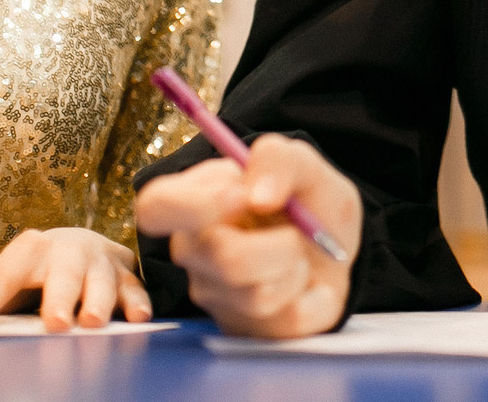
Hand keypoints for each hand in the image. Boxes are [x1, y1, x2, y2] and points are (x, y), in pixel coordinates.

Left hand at [0, 227, 148, 330]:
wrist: (81, 247)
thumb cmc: (25, 273)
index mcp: (24, 253)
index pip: (0, 276)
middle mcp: (63, 252)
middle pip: (61, 273)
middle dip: (59, 296)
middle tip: (53, 323)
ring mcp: (98, 263)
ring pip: (101, 280)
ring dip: (98, 301)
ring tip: (91, 323)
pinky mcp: (127, 276)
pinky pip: (135, 288)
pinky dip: (138, 302)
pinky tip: (138, 319)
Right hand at [134, 133, 361, 337]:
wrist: (333, 246)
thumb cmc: (305, 200)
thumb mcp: (305, 166)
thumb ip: (280, 159)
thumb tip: (256, 196)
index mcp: (193, 201)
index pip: (154, 207)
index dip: (194, 204)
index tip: (241, 196)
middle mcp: (193, 250)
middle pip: (221, 256)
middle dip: (280, 243)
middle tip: (296, 231)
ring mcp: (213, 293)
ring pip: (258, 294)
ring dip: (297, 268)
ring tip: (298, 254)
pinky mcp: (245, 327)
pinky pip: (286, 319)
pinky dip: (313, 297)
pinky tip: (305, 284)